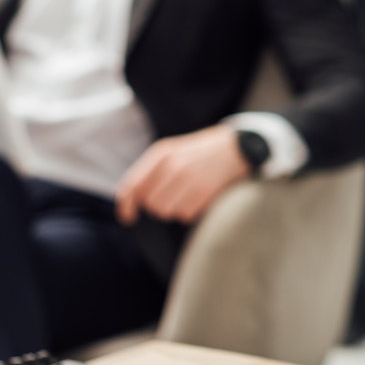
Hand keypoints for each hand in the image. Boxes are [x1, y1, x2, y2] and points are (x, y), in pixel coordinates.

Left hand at [114, 125, 249, 224]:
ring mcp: (189, 178)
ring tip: (188, 196)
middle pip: (150, 203)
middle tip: (173, 196)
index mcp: (161, 153)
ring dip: (175, 209)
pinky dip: (190, 211)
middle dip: (158, 205)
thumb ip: (150, 170)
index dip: (126, 205)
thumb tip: (131, 199)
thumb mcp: (173, 150)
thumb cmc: (201, 152)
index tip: (127, 217)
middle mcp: (172, 165)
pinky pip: (185, 215)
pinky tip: (200, 198)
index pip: (132, 186)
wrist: (238, 147)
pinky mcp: (204, 191)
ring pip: (166, 211)